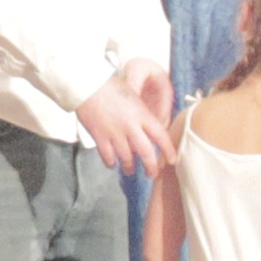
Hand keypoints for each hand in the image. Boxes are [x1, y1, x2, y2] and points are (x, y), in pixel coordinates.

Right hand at [78, 65, 175, 179]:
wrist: (88, 85)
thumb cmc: (110, 86)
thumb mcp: (133, 96)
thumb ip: (141, 113)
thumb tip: (147, 127)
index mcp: (142, 115)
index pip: (161, 136)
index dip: (168, 150)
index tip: (172, 160)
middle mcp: (131, 127)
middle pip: (146, 152)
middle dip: (150, 166)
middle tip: (152, 174)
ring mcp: (115, 133)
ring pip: (126, 158)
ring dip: (129, 167)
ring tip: (130, 170)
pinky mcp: (100, 137)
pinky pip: (108, 156)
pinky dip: (111, 163)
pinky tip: (112, 164)